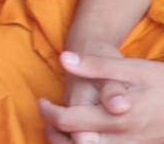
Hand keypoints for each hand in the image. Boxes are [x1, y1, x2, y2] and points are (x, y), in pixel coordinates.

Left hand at [43, 49, 163, 142]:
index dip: (49, 113)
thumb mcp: (133, 68)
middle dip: (55, 131)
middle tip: (48, 113)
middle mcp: (124, 139)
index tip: (43, 101)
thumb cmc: (162, 83)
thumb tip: (64, 59)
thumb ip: (97, 66)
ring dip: (70, 141)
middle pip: (75, 143)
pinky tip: (85, 132)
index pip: (69, 123)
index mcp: (118, 118)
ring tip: (61, 123)